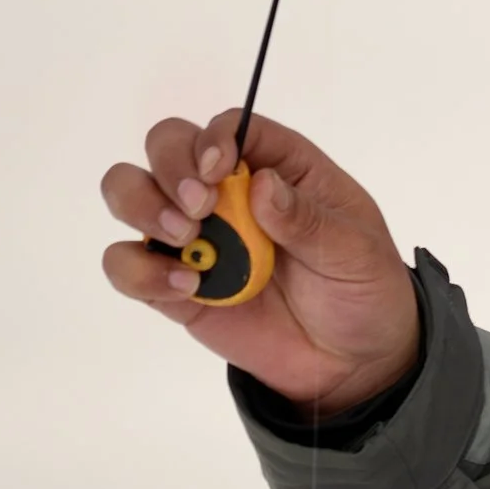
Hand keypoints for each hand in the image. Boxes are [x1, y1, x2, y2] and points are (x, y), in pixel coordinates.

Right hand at [100, 112, 420, 414]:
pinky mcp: (174, 285)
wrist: (352, 361)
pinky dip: (138, 271)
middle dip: (170, 167)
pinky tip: (185, 287)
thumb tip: (261, 184)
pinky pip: (127, 265)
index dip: (214, 139)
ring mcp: (196, 237)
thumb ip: (308, 218)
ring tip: (186, 238)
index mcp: (280, 168)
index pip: (231, 127)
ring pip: (129, 192)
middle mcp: (229, 192)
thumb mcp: (356, 250)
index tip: (218, 171)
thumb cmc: (362, 289)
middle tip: (200, 208)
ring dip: (141, 206)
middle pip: (167, 145)